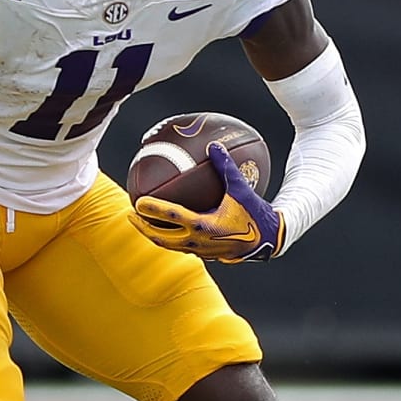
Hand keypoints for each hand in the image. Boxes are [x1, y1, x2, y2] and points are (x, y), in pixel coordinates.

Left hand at [129, 143, 283, 262]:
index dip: (152, 209)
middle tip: (130, 214)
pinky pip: (181, 246)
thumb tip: (214, 144)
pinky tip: (167, 228)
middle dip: (143, 227)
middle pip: (161, 238)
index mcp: (203, 226)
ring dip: (153, 234)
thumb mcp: (241, 188)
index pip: (170, 217)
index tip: (137, 202)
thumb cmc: (255, 214)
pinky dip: (169, 238)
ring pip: (169, 245)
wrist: (270, 241)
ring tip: (142, 223)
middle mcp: (197, 242)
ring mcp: (200, 251)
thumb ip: (225, 167)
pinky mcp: (206, 255)